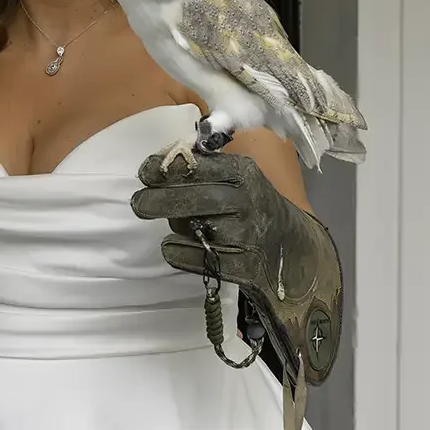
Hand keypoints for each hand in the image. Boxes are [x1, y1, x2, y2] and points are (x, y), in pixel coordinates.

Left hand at [132, 148, 342, 385]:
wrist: (291, 248)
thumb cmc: (252, 206)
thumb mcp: (238, 178)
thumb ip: (203, 169)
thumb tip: (158, 163)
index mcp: (243, 173)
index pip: (199, 166)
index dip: (166, 168)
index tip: (144, 173)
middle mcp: (247, 201)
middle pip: (195, 197)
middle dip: (159, 200)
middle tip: (138, 204)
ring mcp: (246, 235)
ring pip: (195, 229)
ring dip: (174, 227)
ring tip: (172, 225)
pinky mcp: (242, 266)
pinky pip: (197, 259)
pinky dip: (179, 253)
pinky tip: (175, 247)